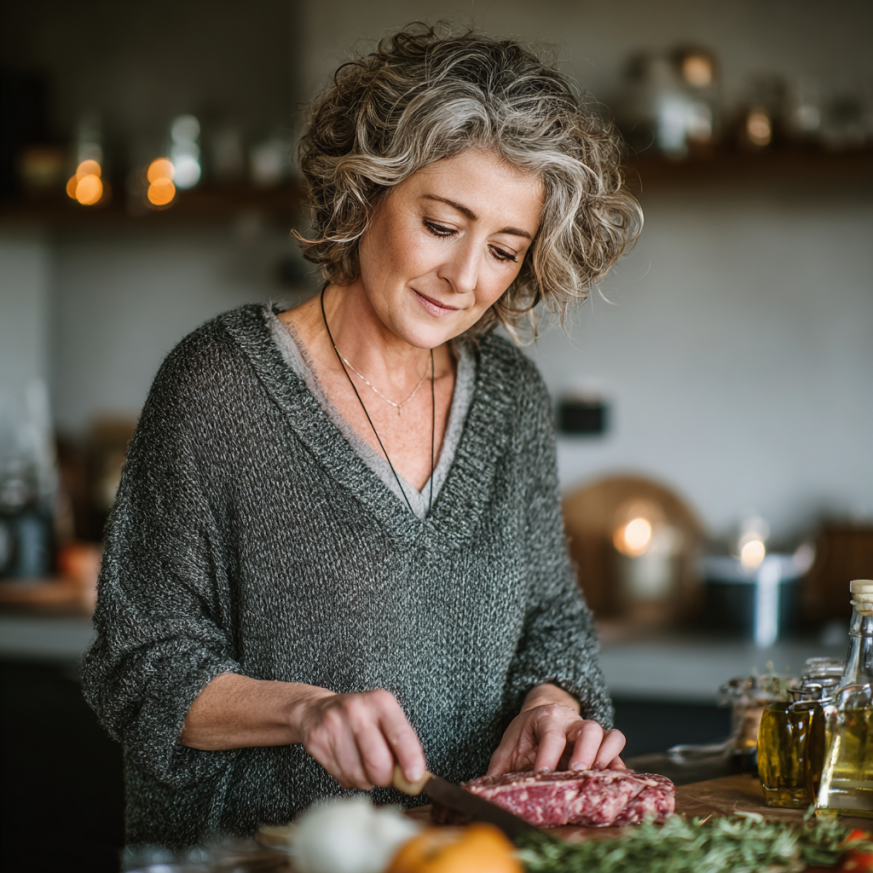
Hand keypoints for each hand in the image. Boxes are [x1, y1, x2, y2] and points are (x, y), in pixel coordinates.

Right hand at [294, 688, 426, 790]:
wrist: (317, 709)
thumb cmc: (360, 718)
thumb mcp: (385, 718)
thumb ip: (402, 743)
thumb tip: (416, 776)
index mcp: (381, 701)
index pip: (399, 734)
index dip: (410, 759)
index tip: (415, 777)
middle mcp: (357, 710)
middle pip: (378, 762)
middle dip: (385, 778)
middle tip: (385, 775)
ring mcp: (335, 724)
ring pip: (358, 774)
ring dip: (366, 780)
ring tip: (364, 766)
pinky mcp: (318, 740)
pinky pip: (341, 776)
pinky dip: (349, 779)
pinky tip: (348, 764)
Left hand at [487, 688, 625, 775]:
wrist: (545, 714)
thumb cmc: (527, 734)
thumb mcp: (508, 747)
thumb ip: (498, 769)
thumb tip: (483, 792)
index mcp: (547, 718)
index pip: (551, 735)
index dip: (548, 755)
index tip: (542, 774)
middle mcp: (573, 723)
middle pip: (589, 729)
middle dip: (585, 752)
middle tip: (577, 772)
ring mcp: (592, 734)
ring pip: (611, 736)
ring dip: (607, 757)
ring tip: (597, 777)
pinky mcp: (604, 748)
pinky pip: (620, 753)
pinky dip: (619, 769)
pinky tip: (613, 784)